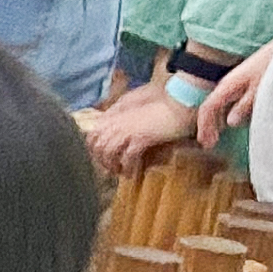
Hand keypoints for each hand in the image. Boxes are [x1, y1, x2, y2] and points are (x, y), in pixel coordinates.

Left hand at [79, 83, 199, 177]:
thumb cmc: (162, 99)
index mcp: (114, 115)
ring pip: (109, 154)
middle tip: (112, 170)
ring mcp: (128, 130)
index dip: (94, 150)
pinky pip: (127, 158)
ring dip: (114, 166)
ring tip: (122, 172)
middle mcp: (117, 123)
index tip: (102, 159)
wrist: (181, 99)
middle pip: (97, 147)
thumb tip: (112, 125)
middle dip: (102, 161)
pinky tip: (133, 172)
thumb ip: (121, 113)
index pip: (92, 136)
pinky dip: (128, 168)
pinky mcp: (141, 138)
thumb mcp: (135, 102)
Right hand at [196, 52, 267, 148]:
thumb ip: (245, 105)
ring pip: (222, 103)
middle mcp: (229, 83)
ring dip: (219, 120)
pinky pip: (232, 99)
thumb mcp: (261, 88)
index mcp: (228, 86)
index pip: (208, 108)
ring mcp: (238, 81)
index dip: (205, 127)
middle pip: (212, 107)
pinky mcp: (248, 80)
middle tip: (211, 143)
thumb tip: (230, 122)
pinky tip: (237, 119)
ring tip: (220, 134)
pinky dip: (230, 112)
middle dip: (209, 125)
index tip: (207, 144)